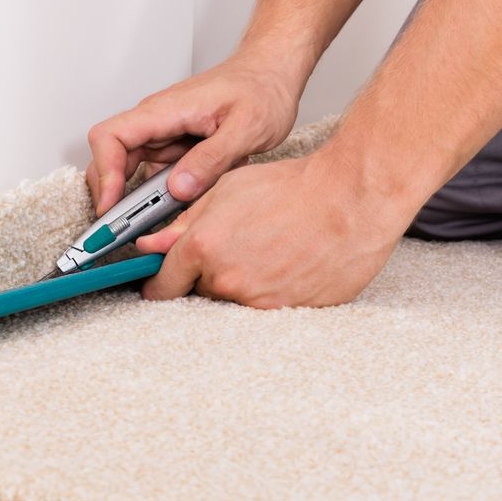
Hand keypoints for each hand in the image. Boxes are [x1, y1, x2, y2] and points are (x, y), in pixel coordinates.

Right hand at [86, 51, 304, 210]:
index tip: (111, 205)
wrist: (272, 74)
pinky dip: (163, 197)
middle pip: (112, 158)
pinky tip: (184, 209)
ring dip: (141, 200)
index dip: (104, 172)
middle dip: (113, 196)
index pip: (110, 136)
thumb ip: (212, 159)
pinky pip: (158, 176)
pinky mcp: (177, 147)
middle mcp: (158, 122)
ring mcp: (165, 135)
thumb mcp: (247, 127)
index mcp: (166, 110)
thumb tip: (178, 188)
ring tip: (159, 226)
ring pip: (134, 172)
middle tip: (124, 230)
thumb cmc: (261, 88)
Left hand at [134, 148, 412, 307]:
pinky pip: (267, 308)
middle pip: (199, 293)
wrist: (350, 200)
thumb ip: (184, 221)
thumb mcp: (227, 189)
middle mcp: (228, 280)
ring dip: (242, 282)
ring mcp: (260, 302)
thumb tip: (151, 244)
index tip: (160, 282)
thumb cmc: (294, 188)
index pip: (161, 285)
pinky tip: (287, 263)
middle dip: (207, 275)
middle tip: (235, 247)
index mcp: (204, 248)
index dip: (158, 282)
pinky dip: (271, 291)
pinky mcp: (289, 313)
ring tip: (268, 250)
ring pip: (234, 301)